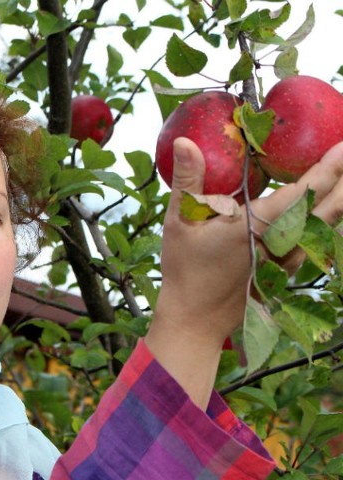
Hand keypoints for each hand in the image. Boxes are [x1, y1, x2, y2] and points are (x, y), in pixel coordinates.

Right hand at [145, 137, 342, 407]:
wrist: (195, 319)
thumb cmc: (184, 270)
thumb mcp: (179, 222)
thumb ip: (188, 180)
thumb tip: (186, 141)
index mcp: (255, 227)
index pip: (302, 192)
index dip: (328, 167)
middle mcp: (279, 244)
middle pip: (327, 209)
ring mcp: (287, 262)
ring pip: (326, 229)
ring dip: (342, 203)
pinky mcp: (285, 274)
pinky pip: (315, 244)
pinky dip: (328, 225)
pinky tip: (332, 216)